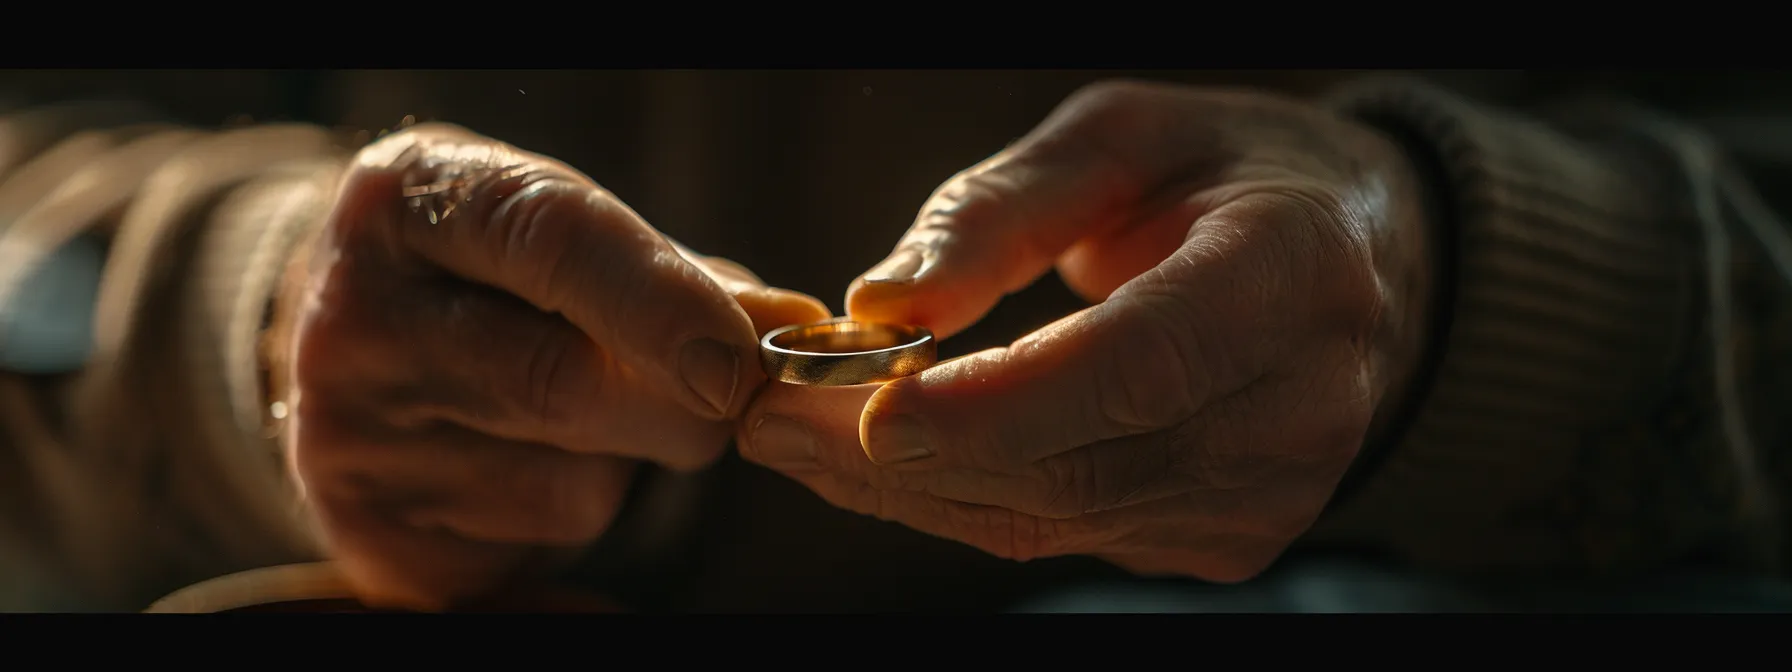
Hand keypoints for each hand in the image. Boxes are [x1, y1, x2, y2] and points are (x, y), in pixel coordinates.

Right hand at [281, 124, 826, 607]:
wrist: (335, 337)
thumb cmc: (486, 272)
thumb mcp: (559, 232)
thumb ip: (674, 273)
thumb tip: (784, 323)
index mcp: (407, 202)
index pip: (551, 240)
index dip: (661, 300)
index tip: (740, 356)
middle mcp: (354, 317)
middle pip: (563, 385)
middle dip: (681, 406)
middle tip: (718, 394)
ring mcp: (347, 436)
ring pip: (566, 488)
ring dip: (623, 465)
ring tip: (573, 417)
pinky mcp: (371, 536)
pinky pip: (535, 550)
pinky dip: (570, 517)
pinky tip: (526, 467)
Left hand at [739, 82, 1435, 579]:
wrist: (1352, 268)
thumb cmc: (1227, 179)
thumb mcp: (1123, 137)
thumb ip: (1002, 209)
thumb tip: (883, 305)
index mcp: (1291, 275)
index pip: (1138, 368)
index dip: (999, 404)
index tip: (870, 406)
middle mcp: (1301, 405)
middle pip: (1081, 467)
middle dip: (908, 456)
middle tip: (773, 421)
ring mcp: (1268, 493)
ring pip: (1058, 520)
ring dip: (911, 489)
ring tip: (796, 439)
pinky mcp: (1226, 541)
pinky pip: (1067, 538)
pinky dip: (963, 501)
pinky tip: (888, 461)